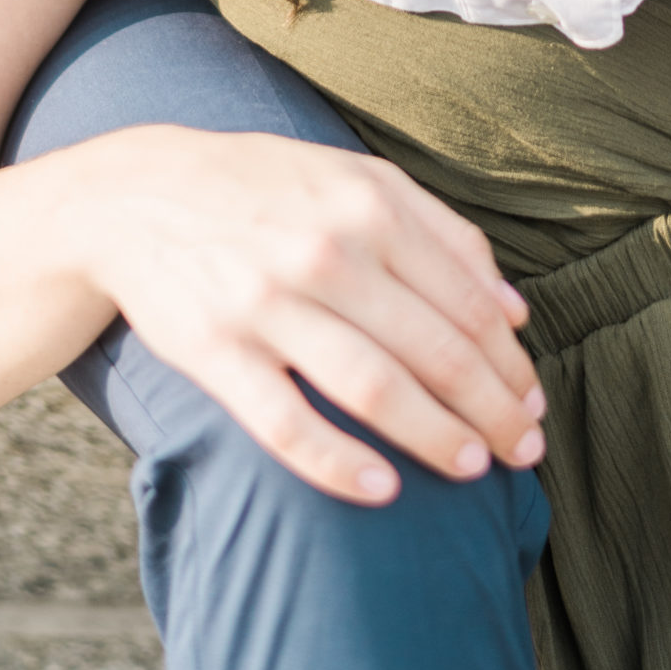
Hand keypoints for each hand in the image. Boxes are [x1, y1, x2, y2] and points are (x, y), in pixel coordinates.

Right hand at [77, 126, 545, 505]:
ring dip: (436, 437)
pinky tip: (382, 491)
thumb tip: (512, 310)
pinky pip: (287, 423)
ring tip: (472, 469)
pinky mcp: (216, 352)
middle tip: (524, 450)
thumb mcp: (356, 178)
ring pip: (375, 388)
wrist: (138, 196)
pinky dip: (339, 464)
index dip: (509, 363)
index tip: (532, 401)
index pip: (467, 304)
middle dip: (492, 410)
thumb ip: (442, 232)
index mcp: (370, 207)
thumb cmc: (266, 189)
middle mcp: (325, 253)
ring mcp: (268, 304)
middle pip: (435, 351)